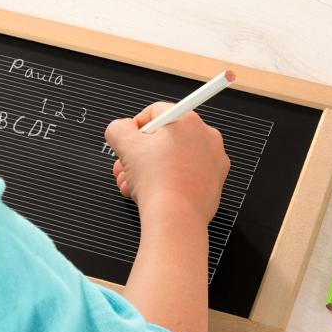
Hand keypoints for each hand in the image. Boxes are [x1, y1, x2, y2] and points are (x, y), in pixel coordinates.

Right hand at [105, 102, 228, 223]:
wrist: (176, 219)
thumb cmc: (158, 183)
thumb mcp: (124, 145)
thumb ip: (118, 128)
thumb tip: (120, 128)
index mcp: (188, 120)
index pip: (155, 112)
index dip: (134, 128)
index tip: (127, 143)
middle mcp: (206, 136)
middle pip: (164, 137)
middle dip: (139, 153)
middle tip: (126, 166)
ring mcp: (213, 160)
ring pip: (173, 158)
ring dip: (149, 169)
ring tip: (134, 184)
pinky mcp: (214, 182)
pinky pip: (186, 174)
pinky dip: (168, 181)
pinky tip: (152, 192)